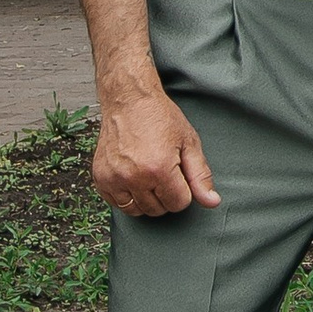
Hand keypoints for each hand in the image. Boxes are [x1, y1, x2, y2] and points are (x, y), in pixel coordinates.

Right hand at [91, 75, 219, 217]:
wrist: (129, 101)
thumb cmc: (160, 118)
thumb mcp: (189, 143)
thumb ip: (200, 176)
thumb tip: (212, 202)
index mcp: (159, 168)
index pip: (178, 203)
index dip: (183, 190)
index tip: (179, 173)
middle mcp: (134, 177)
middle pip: (158, 209)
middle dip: (166, 195)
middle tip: (164, 171)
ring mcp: (114, 179)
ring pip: (136, 210)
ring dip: (146, 199)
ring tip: (149, 175)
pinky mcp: (100, 178)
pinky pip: (116, 204)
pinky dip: (127, 196)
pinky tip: (133, 177)